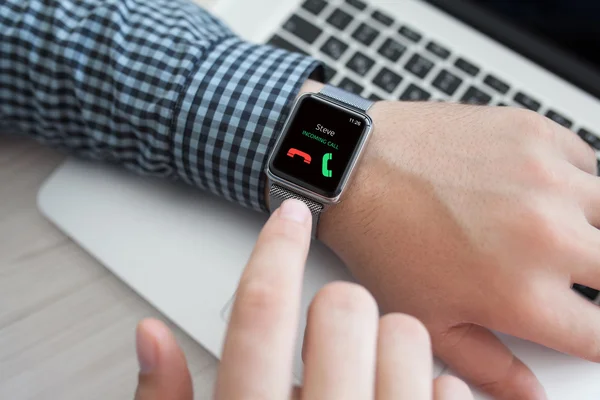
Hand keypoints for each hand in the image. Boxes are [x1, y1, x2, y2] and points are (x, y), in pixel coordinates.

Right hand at [133, 199, 471, 399]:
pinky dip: (426, 389)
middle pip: (345, 307)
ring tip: (364, 380)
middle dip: (335, 312)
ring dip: (385, 345)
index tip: (291, 215)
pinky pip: (449, 387)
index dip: (273, 250)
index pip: (258, 312)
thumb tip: (149, 335)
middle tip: (327, 339)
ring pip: (407, 334)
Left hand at [319, 99, 599, 399]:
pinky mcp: (536, 134)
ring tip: (552, 231)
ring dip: (591, 229)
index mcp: (523, 295)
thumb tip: (528, 393)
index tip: (582, 325)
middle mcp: (547, 236)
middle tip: (562, 274)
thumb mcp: (426, 320)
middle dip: (596, 281)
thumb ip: (487, 363)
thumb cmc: (382, 240)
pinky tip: (538, 189)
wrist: (355, 169)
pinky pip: (587, 161)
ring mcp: (547, 179)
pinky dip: (573, 181)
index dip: (594, 337)